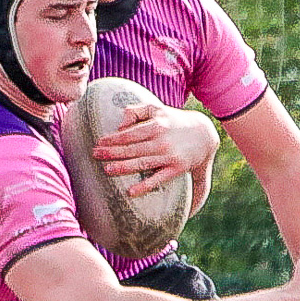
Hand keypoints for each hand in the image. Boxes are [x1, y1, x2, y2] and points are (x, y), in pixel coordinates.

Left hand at [94, 105, 218, 196]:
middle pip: (132, 148)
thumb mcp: (156, 108)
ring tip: (107, 170)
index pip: (129, 133)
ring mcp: (169, 156)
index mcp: (156, 125)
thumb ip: (136, 111)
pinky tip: (131, 192)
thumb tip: (119, 125)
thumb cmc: (173, 121)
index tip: (98, 143)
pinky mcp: (177, 169)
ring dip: (123, 167)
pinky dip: (145, 186)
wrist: (204, 134)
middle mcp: (161, 141)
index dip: (112, 139)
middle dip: (112, 152)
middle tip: (95, 155)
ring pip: (142, 163)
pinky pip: (158, 179)